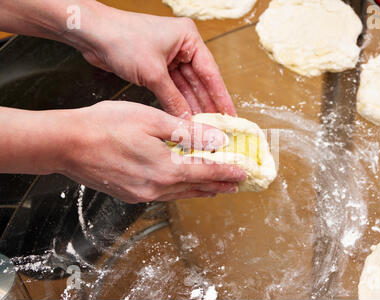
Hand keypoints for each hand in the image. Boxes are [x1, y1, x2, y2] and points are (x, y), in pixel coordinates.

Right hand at [60, 101, 245, 202]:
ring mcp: (143, 194)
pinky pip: (165, 195)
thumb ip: (188, 133)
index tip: (243, 174)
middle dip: (219, 185)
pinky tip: (183, 186)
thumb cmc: (107, 126)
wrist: (67, 144)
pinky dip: (180, 191)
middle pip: (196, 187)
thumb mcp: (152, 121)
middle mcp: (157, 187)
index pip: (206, 172)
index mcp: (166, 168)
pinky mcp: (131, 194)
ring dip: (201, 190)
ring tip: (217, 189)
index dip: (227, 172)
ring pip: (181, 194)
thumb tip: (218, 140)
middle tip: (236, 184)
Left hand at [79, 8, 235, 117]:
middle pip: (200, 81)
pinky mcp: (156, 68)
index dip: (221, 96)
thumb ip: (173, 99)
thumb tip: (188, 121)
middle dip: (207, 104)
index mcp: (188, 38)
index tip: (230, 115)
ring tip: (203, 127)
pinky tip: (185, 118)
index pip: (210, 72)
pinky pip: (172, 89)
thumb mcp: (153, 73)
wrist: (92, 35)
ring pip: (186, 87)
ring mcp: (169, 58)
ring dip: (192, 106)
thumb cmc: (122, 39)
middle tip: (218, 126)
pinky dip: (177, 103)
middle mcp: (182, 47)